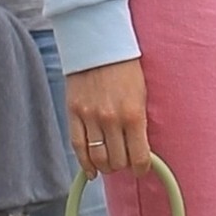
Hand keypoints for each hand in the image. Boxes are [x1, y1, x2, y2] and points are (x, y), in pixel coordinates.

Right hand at [65, 59, 151, 177]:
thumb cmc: (125, 68)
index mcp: (133, 114)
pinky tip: (91, 170)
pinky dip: (85, 163)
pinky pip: (77, 147)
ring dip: (106, 166)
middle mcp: (111, 119)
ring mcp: (90, 117)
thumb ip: (140, 122)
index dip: (142, 168)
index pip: (139, 156)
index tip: (142, 169)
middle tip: (126, 162)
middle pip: (117, 160)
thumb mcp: (142, 94)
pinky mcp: (73, 113)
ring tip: (111, 163)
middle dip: (123, 165)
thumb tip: (141, 148)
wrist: (98, 44)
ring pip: (98, 158)